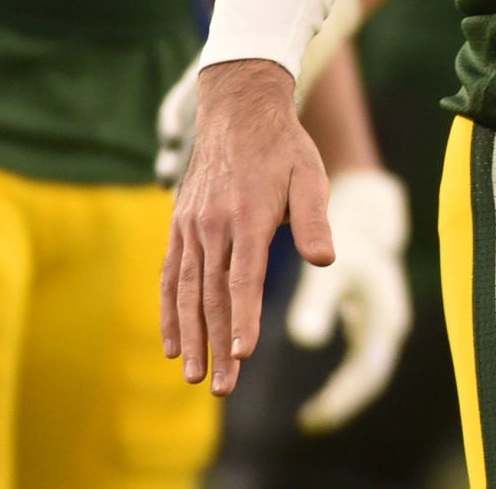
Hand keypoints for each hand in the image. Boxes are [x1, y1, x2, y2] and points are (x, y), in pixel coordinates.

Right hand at [161, 58, 334, 395]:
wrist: (238, 109)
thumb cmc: (284, 147)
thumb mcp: (310, 175)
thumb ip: (315, 219)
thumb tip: (326, 260)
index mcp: (249, 217)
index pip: (243, 279)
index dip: (242, 318)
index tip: (243, 354)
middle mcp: (214, 226)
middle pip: (213, 295)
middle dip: (216, 343)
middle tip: (220, 387)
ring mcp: (192, 226)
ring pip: (186, 290)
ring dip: (190, 335)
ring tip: (192, 375)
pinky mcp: (180, 226)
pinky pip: (170, 275)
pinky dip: (169, 310)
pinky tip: (173, 341)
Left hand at [286, 168, 412, 431]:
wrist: (367, 201)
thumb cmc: (350, 230)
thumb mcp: (332, 264)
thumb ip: (318, 300)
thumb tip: (303, 340)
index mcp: (387, 315)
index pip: (368, 371)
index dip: (342, 397)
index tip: (314, 417)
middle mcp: (388, 321)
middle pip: (371, 375)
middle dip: (344, 401)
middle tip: (311, 422)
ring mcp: (382, 319)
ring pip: (367, 368)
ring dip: (343, 392)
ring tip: (313, 416)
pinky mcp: (370, 315)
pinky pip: (360, 357)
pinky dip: (342, 377)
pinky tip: (321, 387)